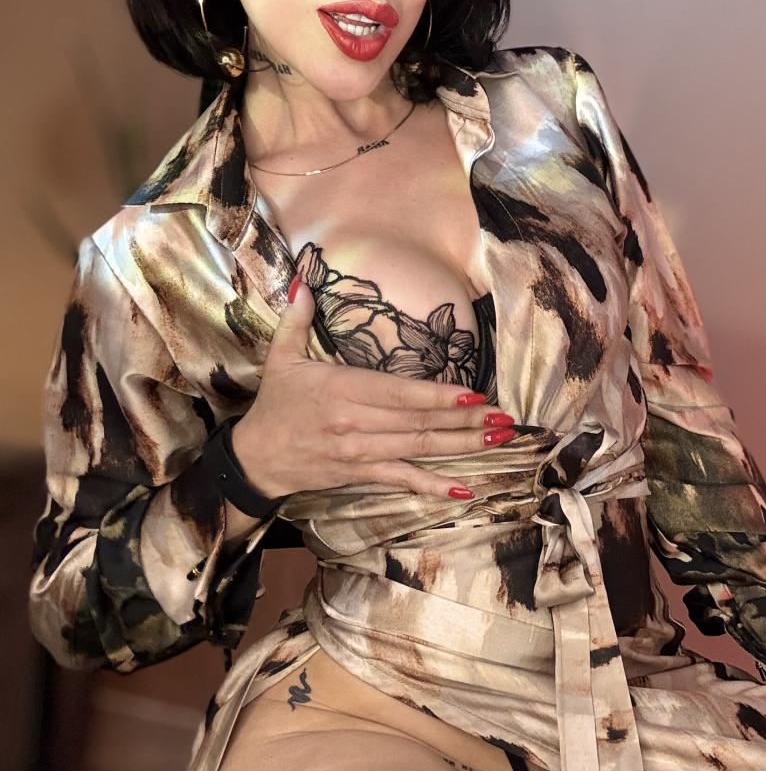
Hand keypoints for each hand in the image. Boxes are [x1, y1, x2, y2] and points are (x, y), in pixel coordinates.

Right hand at [230, 278, 513, 501]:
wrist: (256, 458)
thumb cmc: (276, 405)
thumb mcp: (281, 358)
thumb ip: (296, 320)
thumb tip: (304, 282)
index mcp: (341, 389)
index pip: (398, 394)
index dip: (437, 396)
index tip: (474, 394)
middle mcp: (354, 423)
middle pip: (418, 423)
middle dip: (466, 420)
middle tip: (505, 418)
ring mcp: (359, 452)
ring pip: (418, 449)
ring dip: (462, 446)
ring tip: (499, 439)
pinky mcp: (360, 475)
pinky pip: (402, 481)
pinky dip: (434, 486)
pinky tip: (466, 488)